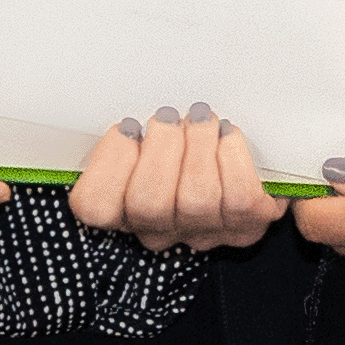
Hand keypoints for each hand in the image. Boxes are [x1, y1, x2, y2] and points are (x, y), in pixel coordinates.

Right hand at [68, 104, 274, 253]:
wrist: (249, 172)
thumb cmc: (186, 148)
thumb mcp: (147, 137)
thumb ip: (131, 130)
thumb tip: (133, 112)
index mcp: (123, 206)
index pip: (95, 206)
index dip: (109, 164)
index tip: (128, 127)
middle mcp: (159, 229)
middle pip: (148, 203)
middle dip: (161, 147)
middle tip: (170, 117)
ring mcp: (202, 231)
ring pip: (197, 198)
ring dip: (200, 145)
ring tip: (203, 119)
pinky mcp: (245, 226)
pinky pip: (238, 197)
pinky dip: (233, 156)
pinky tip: (227, 135)